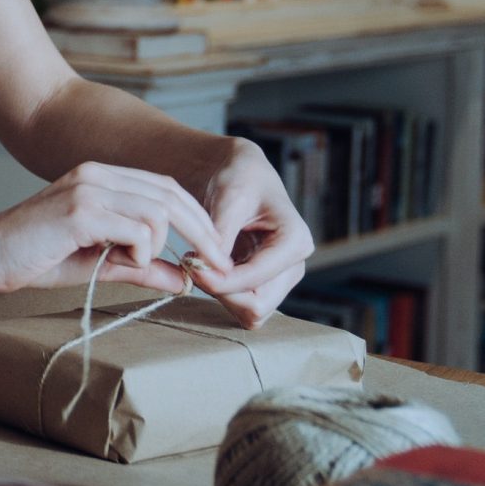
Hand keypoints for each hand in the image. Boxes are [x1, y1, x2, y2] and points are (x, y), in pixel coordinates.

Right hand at [0, 162, 235, 296]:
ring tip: (133, 266)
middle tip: (217, 267)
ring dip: (157, 248)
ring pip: (158, 213)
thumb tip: (186, 279)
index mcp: (101, 177)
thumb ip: (141, 266)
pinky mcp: (80, 212)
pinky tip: (122, 264)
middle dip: (202, 234)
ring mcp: (88, 189)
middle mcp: (97, 174)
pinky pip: (136, 230)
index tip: (215, 254)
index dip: (198, 219)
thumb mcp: (99, 262)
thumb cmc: (35, 257)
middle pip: (172, 195)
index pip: (167, 187)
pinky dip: (141, 254)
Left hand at [181, 138, 313, 327]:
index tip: (190, 264)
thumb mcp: (229, 198)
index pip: (256, 281)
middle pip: (257, 306)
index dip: (220, 280)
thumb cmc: (239, 177)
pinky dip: (221, 293)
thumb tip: (207, 268)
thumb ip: (220, 235)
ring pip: (250, 312)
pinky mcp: (266, 282)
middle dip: (220, 292)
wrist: (241, 173)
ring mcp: (281, 277)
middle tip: (191, 266)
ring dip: (219, 294)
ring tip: (197, 263)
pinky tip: (205, 268)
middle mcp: (294, 265)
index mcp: (295, 242)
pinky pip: (243, 305)